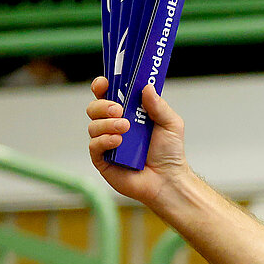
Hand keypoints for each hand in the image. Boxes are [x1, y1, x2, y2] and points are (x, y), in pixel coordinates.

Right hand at [86, 79, 190, 207]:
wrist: (168, 180)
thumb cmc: (169, 153)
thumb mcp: (171, 124)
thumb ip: (159, 105)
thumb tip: (146, 87)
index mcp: (127, 114)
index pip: (106, 95)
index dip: (101, 86)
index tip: (104, 83)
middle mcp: (113, 126)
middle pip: (94, 108)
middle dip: (103, 105)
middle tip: (119, 110)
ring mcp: (106, 143)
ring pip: (93, 125)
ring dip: (107, 123)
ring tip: (125, 128)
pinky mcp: (102, 160)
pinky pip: (94, 146)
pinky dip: (104, 140)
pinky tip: (118, 141)